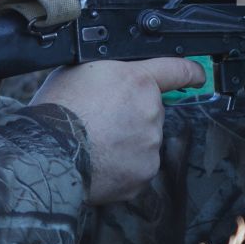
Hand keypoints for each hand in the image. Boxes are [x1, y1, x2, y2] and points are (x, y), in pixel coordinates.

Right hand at [31, 57, 205, 204]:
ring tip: (95, 143)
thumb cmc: (56, 110)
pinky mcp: (143, 173)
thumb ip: (110, 69)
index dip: (191, 72)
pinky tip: (100, 161)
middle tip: (101, 120)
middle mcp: (151, 111)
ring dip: (127, 141)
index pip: (178, 70)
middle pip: (151, 111)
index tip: (198, 76)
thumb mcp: (80, 70)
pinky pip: (137, 167)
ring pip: (145, 140)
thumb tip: (117, 73)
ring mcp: (150, 145)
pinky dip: (122, 166)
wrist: (46, 153)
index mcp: (138, 80)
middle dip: (133, 114)